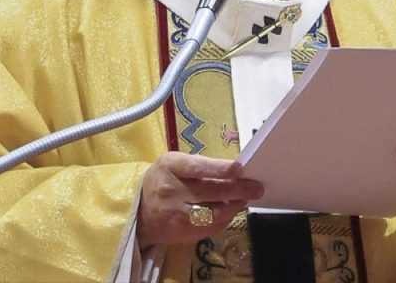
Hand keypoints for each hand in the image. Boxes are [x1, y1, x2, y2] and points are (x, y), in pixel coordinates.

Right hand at [137, 152, 264, 248]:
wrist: (138, 210)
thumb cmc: (162, 179)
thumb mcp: (174, 164)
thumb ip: (200, 166)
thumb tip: (234, 171)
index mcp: (170, 167)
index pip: (197, 168)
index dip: (219, 168)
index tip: (239, 168)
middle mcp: (172, 191)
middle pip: (210, 191)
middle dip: (237, 189)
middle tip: (256, 188)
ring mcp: (176, 214)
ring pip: (213, 213)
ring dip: (234, 206)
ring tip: (244, 199)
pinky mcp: (182, 232)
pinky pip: (210, 227)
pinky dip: (224, 219)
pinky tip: (229, 211)